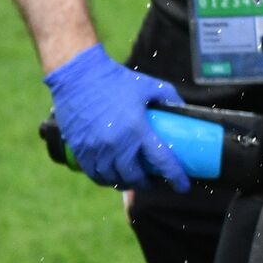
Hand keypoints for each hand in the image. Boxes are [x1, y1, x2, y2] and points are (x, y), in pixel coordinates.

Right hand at [43, 44, 190, 191]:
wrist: (78, 77)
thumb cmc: (115, 80)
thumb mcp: (149, 86)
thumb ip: (169, 97)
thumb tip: (184, 109)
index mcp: (137, 129)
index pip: (161, 161)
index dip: (175, 176)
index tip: (183, 185)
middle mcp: (117, 144)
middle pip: (136, 177)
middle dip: (147, 183)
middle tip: (154, 180)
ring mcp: (97, 150)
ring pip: (114, 179)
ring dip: (126, 183)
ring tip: (134, 179)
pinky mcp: (81, 151)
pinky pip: (95, 175)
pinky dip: (107, 179)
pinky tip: (113, 176)